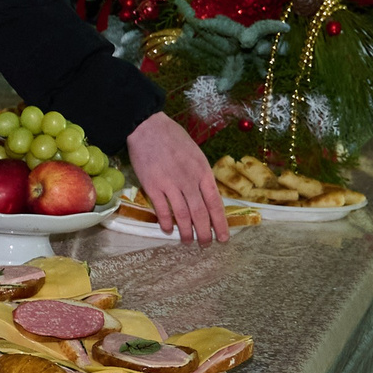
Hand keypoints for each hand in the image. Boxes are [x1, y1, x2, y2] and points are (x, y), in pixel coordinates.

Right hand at [126, 111, 229, 242]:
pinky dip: (166, 222)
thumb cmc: (173, 138)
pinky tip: (167, 230)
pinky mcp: (152, 185)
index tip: (224, 237)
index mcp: (203, 173)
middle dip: (205, 232)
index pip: (216, 203)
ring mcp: (170, 184)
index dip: (220, 223)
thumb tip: (205, 193)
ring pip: (183, 215)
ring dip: (187, 232)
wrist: (148, 127)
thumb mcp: (196, 154)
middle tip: (206, 245)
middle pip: (201, 213)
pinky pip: (161, 209)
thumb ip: (200, 174)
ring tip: (189, 242)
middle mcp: (189, 181)